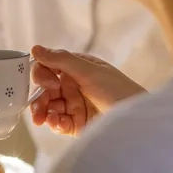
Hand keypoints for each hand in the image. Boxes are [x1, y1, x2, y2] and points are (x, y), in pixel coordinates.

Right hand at [29, 45, 145, 134]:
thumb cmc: (119, 91)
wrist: (138, 121)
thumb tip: (35, 48)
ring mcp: (74, 106)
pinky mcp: (76, 124)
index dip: (42, 75)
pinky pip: (58, 123)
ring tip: (46, 120)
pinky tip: (58, 124)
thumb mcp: (90, 72)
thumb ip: (61, 60)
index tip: (48, 83)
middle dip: (38, 99)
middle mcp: (73, 86)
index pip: (48, 68)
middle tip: (38, 111)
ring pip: (49, 108)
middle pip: (45, 90)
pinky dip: (54, 124)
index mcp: (76, 69)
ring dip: (44, 113)